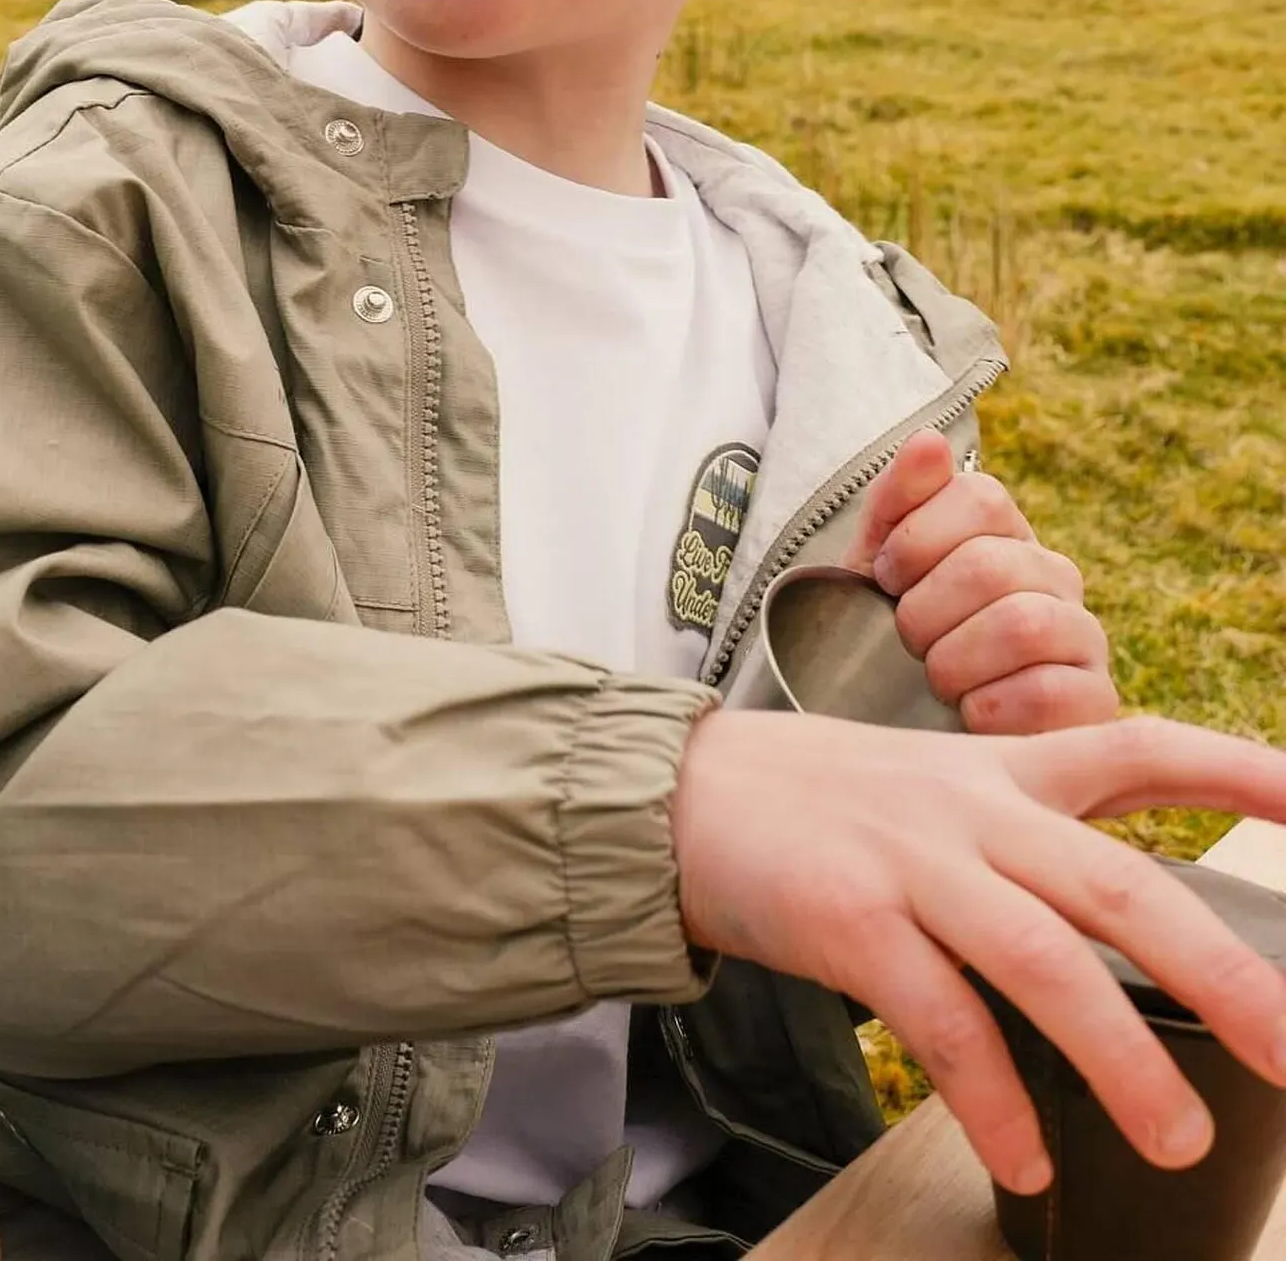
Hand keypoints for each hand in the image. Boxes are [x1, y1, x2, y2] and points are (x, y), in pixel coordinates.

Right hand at [672, 710, 1285, 1194]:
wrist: (675, 795)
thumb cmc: (805, 802)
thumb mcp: (922, 784)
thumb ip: (1013, 825)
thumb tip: (1104, 909)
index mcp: (997, 771)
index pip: (1139, 749)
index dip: (1239, 770)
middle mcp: (969, 811)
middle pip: (1120, 887)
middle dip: (1226, 972)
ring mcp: (910, 863)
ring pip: (1045, 960)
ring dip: (1123, 1060)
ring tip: (1176, 1141)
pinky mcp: (849, 919)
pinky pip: (943, 1019)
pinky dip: (993, 1096)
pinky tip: (1027, 1157)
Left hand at [845, 430, 1114, 732]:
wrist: (903, 726)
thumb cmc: (890, 640)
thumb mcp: (874, 567)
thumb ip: (898, 502)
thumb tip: (929, 441)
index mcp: (1005, 532)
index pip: (979, 496)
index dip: (915, 540)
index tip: (884, 579)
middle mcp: (1056, 575)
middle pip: (991, 564)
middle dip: (923, 611)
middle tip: (905, 641)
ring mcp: (1085, 638)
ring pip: (1023, 625)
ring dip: (953, 660)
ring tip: (935, 679)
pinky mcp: (1097, 703)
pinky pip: (1047, 694)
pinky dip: (987, 708)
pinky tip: (968, 714)